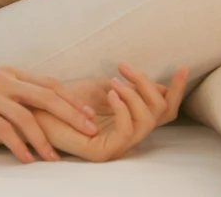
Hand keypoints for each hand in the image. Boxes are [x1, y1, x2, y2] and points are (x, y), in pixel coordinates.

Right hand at [0, 60, 97, 162]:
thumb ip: (11, 87)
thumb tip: (34, 102)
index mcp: (11, 72)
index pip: (50, 84)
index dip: (72, 99)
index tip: (90, 114)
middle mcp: (4, 80)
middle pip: (46, 96)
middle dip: (71, 115)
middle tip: (90, 131)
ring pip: (26, 117)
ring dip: (43, 139)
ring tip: (55, 158)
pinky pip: (2, 129)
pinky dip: (17, 145)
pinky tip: (26, 159)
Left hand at [34, 63, 188, 162]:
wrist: (36, 110)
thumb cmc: (65, 99)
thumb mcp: (103, 87)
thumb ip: (129, 87)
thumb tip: (160, 86)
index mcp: (131, 119)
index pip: (164, 110)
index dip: (177, 90)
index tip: (184, 68)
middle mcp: (129, 134)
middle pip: (162, 112)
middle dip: (148, 85)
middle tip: (125, 68)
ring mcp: (118, 145)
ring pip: (148, 119)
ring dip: (134, 94)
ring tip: (115, 81)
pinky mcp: (105, 152)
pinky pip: (128, 130)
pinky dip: (124, 107)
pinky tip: (111, 93)